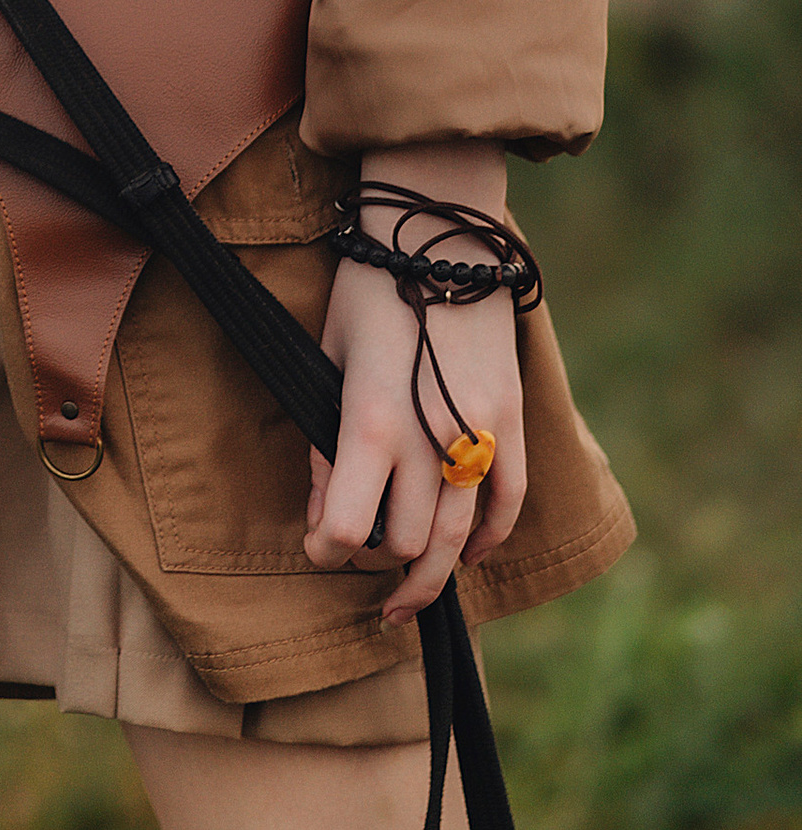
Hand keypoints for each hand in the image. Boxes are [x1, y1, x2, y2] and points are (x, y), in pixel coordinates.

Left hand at [302, 143, 527, 626]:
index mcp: (371, 421)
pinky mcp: (511, 419)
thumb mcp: (329, 357)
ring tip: (406, 597)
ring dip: (433, 576)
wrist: (438, 233)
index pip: (350, 528)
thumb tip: (325, 513)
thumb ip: (326, 441)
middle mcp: (429, 439)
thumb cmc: (369, 289)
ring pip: (460, 539)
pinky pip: (509, 502)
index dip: (327, 549)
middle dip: (379, 564)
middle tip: (360, 568)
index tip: (317, 547)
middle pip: (409, 544)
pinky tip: (468, 555)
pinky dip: (490, 539)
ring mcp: (479, 433)